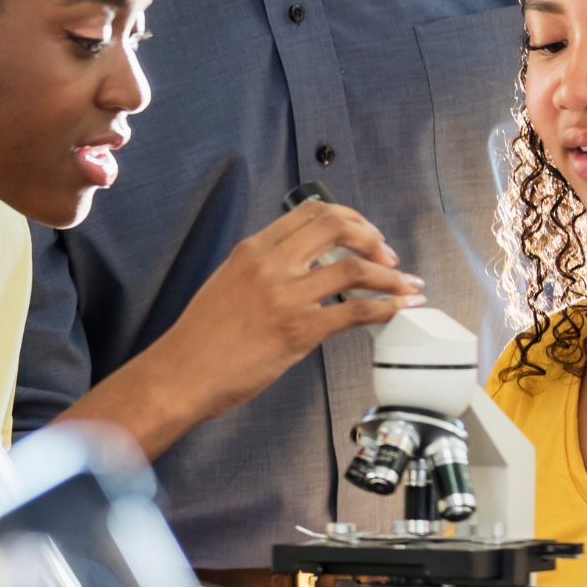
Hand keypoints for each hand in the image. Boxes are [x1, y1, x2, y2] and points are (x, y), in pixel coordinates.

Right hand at [91, 199, 425, 451]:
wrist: (180, 374)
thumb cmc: (200, 339)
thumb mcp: (227, 283)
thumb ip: (264, 269)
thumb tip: (302, 268)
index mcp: (253, 249)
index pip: (311, 212)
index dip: (349, 217)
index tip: (365, 232)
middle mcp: (271, 264)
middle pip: (337, 227)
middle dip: (373, 237)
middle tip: (388, 255)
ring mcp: (286, 296)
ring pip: (354, 267)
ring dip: (390, 275)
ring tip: (407, 285)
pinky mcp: (298, 330)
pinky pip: (354, 311)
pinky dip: (384, 307)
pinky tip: (397, 310)